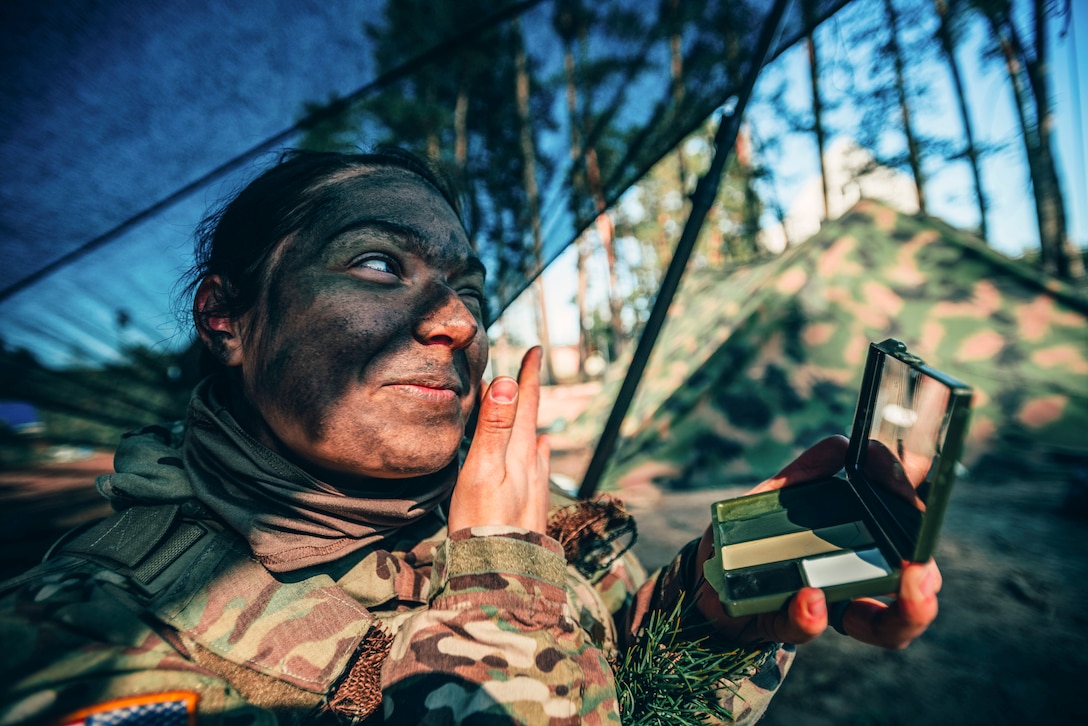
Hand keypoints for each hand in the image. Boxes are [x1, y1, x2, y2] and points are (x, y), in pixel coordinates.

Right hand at [447, 347, 550, 533]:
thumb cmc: (485, 523)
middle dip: (526, 392)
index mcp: (521, 452)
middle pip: (530, 418)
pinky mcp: (529, 503)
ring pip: (531, 440)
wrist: (504, 574)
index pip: (526, 403)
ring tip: (523, 405)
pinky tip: (537, 451)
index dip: (529, 376)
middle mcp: (533, 464)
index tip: (536, 351)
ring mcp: (534, 484)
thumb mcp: (484, 471)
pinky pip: (532, 462)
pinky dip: (529, 446)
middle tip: (526, 368)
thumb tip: (507, 383)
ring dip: (526, 419)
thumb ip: (495, 427)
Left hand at [692, 435, 940, 648]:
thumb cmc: (750, 537)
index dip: (921, 532)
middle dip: (924, 592)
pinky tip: (811, 598)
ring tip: (903, 586)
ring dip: (900, 612)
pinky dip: (810, 616)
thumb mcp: (777, 498)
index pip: (907, 550)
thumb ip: (808, 473)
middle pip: (910, 601)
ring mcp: (822, 611)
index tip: (921, 509)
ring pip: (880, 627)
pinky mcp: (780, 625)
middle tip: (923, 573)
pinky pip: (802, 627)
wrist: (705, 578)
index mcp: (859, 554)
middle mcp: (852, 589)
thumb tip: (842, 444)